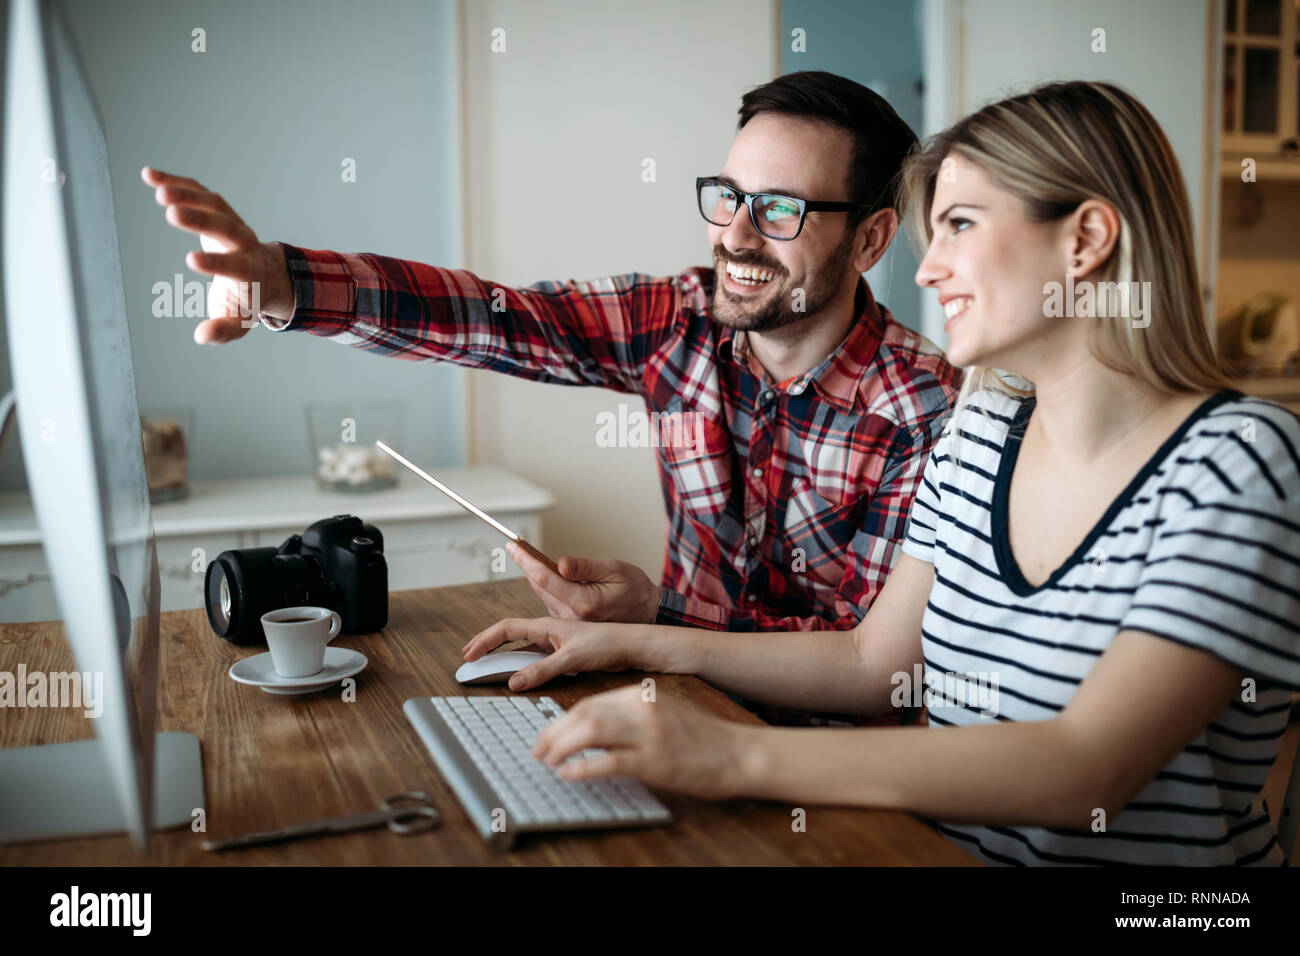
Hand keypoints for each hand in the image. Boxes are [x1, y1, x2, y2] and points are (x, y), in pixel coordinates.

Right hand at [141, 166, 293, 344]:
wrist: (266, 274)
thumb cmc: (248, 301)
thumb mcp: (239, 322)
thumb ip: (223, 331)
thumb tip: (201, 336)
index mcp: (250, 272)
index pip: (236, 265)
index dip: (216, 263)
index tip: (190, 261)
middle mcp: (244, 243)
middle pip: (227, 227)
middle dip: (201, 220)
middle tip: (171, 213)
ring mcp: (233, 223)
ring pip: (214, 203)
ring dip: (188, 194)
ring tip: (157, 190)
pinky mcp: (219, 210)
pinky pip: (200, 192)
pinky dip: (177, 182)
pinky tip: (149, 175)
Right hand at [461, 616, 643, 690]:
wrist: (630, 645)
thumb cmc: (606, 644)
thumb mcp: (571, 658)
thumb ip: (543, 670)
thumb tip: (515, 682)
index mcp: (545, 626)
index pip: (506, 629)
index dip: (484, 641)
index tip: (469, 655)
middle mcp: (547, 632)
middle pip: (508, 637)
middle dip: (487, 646)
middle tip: (468, 658)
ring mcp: (554, 643)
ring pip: (521, 649)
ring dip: (503, 657)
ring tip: (487, 667)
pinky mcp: (563, 655)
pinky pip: (534, 660)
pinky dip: (521, 667)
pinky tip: (518, 676)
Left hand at [507, 540, 659, 623]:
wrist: (648, 614)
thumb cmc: (635, 590)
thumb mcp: (614, 570)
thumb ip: (585, 568)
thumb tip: (561, 563)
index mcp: (584, 602)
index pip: (545, 578)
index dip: (526, 561)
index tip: (513, 547)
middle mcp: (573, 616)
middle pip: (540, 586)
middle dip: (527, 565)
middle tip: (516, 548)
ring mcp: (571, 622)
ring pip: (543, 594)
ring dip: (536, 575)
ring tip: (528, 557)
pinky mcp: (571, 623)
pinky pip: (551, 601)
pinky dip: (546, 586)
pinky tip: (545, 574)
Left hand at [531, 685, 750, 799]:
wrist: (737, 753)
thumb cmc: (700, 739)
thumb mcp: (661, 714)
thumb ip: (629, 716)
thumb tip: (588, 730)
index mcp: (643, 694)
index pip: (589, 702)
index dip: (561, 720)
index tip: (547, 735)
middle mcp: (644, 708)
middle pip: (584, 713)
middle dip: (553, 732)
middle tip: (538, 751)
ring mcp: (650, 733)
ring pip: (591, 731)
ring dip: (561, 747)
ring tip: (548, 762)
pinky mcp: (656, 760)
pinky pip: (609, 761)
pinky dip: (583, 767)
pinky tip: (569, 774)